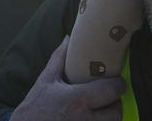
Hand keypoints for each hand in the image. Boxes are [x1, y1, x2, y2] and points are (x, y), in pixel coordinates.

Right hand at [10, 36, 124, 120]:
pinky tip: (93, 119)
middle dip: (114, 103)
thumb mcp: (45, 81)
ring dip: (110, 117)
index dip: (117, 85)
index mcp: (78, 99)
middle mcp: (85, 119)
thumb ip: (59, 58)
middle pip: (116, 111)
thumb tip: (67, 38)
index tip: (115, 82)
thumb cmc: (34, 108)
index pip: (112, 90)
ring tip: (101, 110)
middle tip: (108, 98)